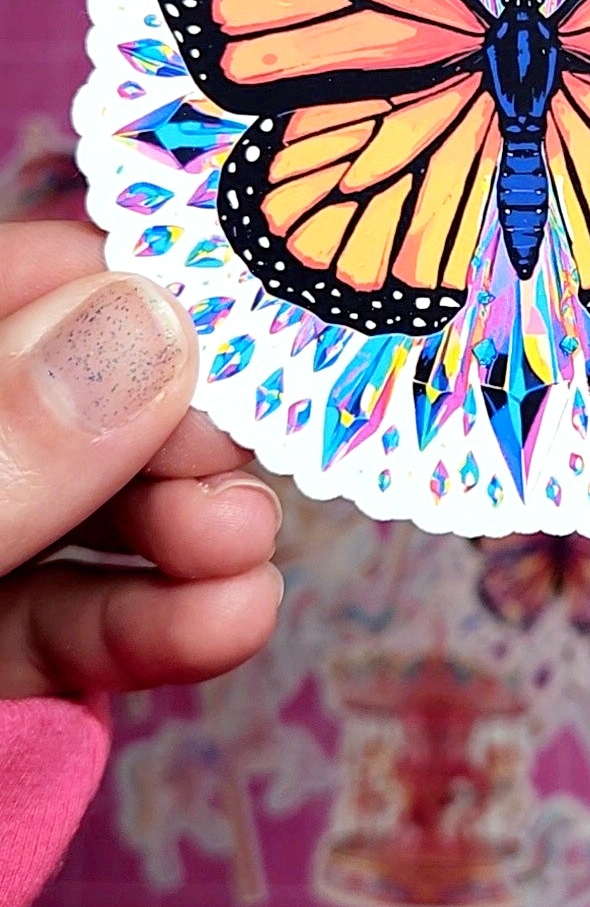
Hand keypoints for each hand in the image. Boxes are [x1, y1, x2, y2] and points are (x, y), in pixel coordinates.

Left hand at [0, 221, 282, 697]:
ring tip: (249, 544)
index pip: (13, 282)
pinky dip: (149, 624)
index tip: (244, 312)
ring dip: (181, 524)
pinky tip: (232, 618)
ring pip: (74, 510)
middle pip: (63, 394)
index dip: (126, 287)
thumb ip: (2, 452)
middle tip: (241, 451)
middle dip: (168, 420)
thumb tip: (149, 322)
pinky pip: (58, 624)